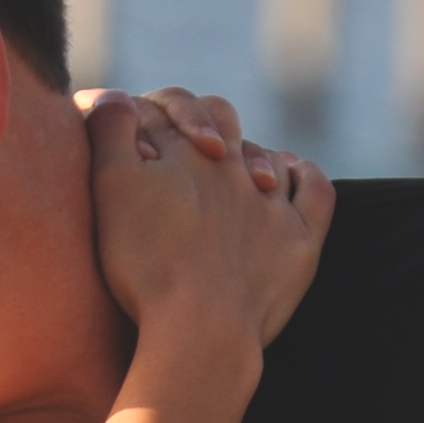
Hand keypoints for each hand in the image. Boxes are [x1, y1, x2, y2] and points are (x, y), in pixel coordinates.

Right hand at [78, 86, 330, 377]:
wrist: (200, 330)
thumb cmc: (146, 266)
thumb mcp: (111, 190)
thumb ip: (109, 131)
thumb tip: (112, 92)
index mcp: (184, 151)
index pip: (168, 105)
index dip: (148, 113)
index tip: (133, 139)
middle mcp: (233, 167)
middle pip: (220, 118)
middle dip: (200, 123)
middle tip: (184, 150)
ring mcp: (271, 202)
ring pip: (265, 154)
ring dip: (249, 154)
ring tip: (231, 176)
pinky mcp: (301, 240)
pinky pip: (314, 189)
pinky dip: (301, 174)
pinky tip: (289, 175)